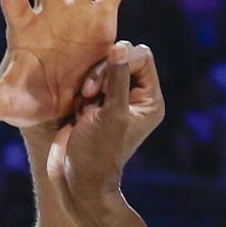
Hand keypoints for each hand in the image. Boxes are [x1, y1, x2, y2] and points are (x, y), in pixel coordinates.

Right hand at [48, 42, 164, 205]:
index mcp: (149, 100)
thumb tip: (119, 46)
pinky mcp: (93, 104)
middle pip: (121, 58)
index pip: (142, 58)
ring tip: (84, 109)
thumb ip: (117, 78)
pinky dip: (80, 92)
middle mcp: (135, 97)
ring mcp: (113, 100)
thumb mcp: (111, 114)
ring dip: (89, 84)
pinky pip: (87, 80)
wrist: (76, 180)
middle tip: (89, 94)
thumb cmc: (99, 152)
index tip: (103, 86)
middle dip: (101, 73)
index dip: (121, 61)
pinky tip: (78, 112)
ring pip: (101, 68)